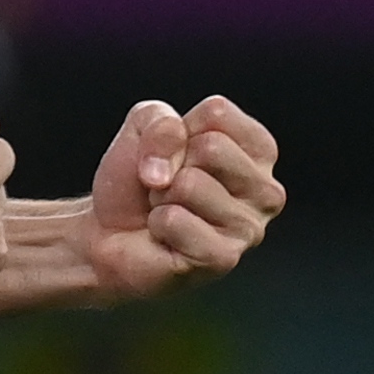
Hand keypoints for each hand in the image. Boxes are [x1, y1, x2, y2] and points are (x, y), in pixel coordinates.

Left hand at [79, 96, 285, 301]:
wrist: (107, 234)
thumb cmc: (137, 181)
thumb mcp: (143, 128)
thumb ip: (160, 121)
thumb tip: (173, 165)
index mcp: (259, 151)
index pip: (217, 114)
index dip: (180, 130)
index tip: (176, 153)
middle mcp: (266, 191)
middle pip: (211, 147)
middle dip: (172, 164)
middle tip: (168, 187)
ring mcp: (249, 228)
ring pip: (190, 184)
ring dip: (163, 196)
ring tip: (167, 211)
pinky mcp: (223, 258)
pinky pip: (175, 220)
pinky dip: (158, 224)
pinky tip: (166, 236)